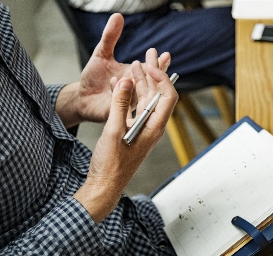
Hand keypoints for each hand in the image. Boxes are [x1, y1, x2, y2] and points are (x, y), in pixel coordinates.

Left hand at [55, 13, 170, 127]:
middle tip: (154, 63)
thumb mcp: (101, 54)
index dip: (160, 64)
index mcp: (134, 76)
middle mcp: (134, 90)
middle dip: (153, 73)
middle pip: (149, 84)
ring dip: (135, 84)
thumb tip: (118, 16)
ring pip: (137, 95)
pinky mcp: (116, 112)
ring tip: (131, 72)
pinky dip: (119, 92)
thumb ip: (110, 37)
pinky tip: (116, 81)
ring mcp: (126, 102)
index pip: (151, 71)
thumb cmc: (94, 78)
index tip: (166, 55)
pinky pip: (120, 103)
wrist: (81, 97)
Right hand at [73, 49, 177, 222]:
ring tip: (134, 63)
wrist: (104, 185)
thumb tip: (127, 81)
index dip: (162, 78)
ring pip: (146, 100)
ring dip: (141, 82)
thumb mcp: (113, 131)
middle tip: (149, 54)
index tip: (148, 66)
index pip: (168, 97)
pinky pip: (135, 108)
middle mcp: (152, 127)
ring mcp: (143, 129)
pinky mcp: (133, 131)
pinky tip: (123, 84)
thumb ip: (120, 105)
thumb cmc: (111, 164)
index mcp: (154, 128)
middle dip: (153, 73)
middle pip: (158, 95)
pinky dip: (130, 95)